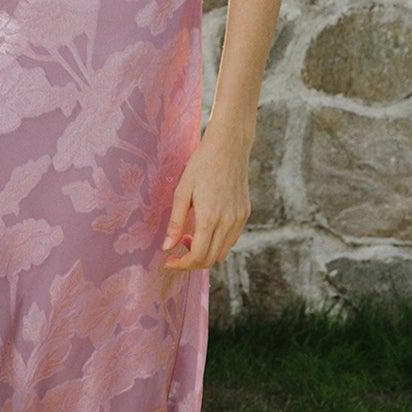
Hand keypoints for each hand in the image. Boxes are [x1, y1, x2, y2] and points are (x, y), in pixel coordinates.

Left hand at [160, 129, 252, 269]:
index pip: (198, 256)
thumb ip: (175, 223)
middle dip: (192, 262)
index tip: (168, 261)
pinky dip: (217, 243)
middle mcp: (228, 223)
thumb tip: (167, 248)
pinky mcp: (245, 214)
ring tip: (190, 237)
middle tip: (177, 249)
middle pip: (211, 259)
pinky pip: (231, 239)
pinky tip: (205, 229)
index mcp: (210, 219)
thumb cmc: (201, 166)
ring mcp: (239, 219)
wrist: (228, 147)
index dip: (182, 264)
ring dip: (205, 253)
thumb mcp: (182, 192)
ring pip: (223, 252)